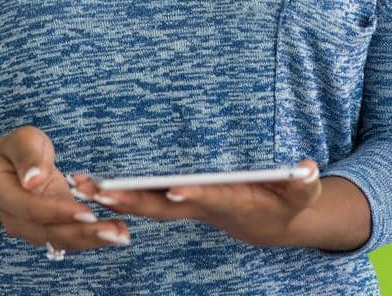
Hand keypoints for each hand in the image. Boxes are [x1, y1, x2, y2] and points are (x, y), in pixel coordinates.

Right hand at [0, 126, 131, 251]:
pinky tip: (117, 233)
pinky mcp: (50, 228)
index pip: (31, 209)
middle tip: (113, 232)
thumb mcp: (22, 140)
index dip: (59, 212)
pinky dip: (93, 237)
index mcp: (2, 194)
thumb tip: (33, 179)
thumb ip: (27, 157)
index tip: (87, 213)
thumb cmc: (18, 149)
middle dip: (82, 233)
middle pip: (48, 232)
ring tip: (120, 234)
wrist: (12, 166)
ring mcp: (32, 228)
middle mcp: (15, 219)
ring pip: (61, 240)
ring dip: (92, 239)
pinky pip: (70, 237)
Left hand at [68, 160, 322, 248]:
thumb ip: (305, 181)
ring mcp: (188, 208)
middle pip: (166, 207)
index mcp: (234, 203)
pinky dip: (119, 196)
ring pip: (148, 205)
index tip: (175, 190)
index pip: (212, 199)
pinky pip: (144, 201)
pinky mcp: (177, 203)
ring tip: (84, 187)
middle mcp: (204, 209)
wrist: (272, 224)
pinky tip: (91, 187)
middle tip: (106, 195)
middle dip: (137, 202)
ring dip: (116, 198)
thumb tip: (308, 166)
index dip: (195, 196)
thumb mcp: (304, 192)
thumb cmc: (289, 202)